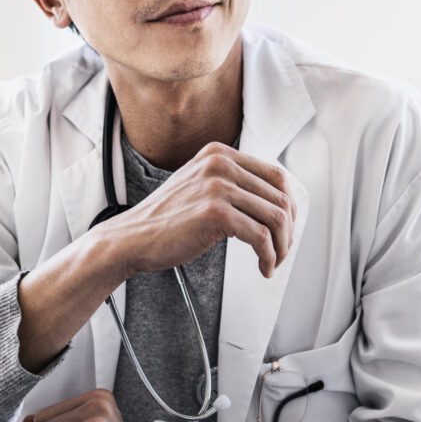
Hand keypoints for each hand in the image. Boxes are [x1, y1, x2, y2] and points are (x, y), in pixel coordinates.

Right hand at [99, 142, 295, 278]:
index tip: (286, 226)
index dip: (288, 205)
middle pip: (280, 196)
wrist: (132, 238)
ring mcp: (217, 187)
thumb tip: (273, 201)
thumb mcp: (199, 186)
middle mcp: (220, 164)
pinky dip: (269, 256)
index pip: (275, 175)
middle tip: (282, 249)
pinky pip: (261, 237)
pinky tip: (264, 267)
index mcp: (218, 154)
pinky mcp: (215, 213)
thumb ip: (230, 184)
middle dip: (288, 229)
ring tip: (274, 261)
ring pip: (276, 217)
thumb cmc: (165, 220)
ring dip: (281, 246)